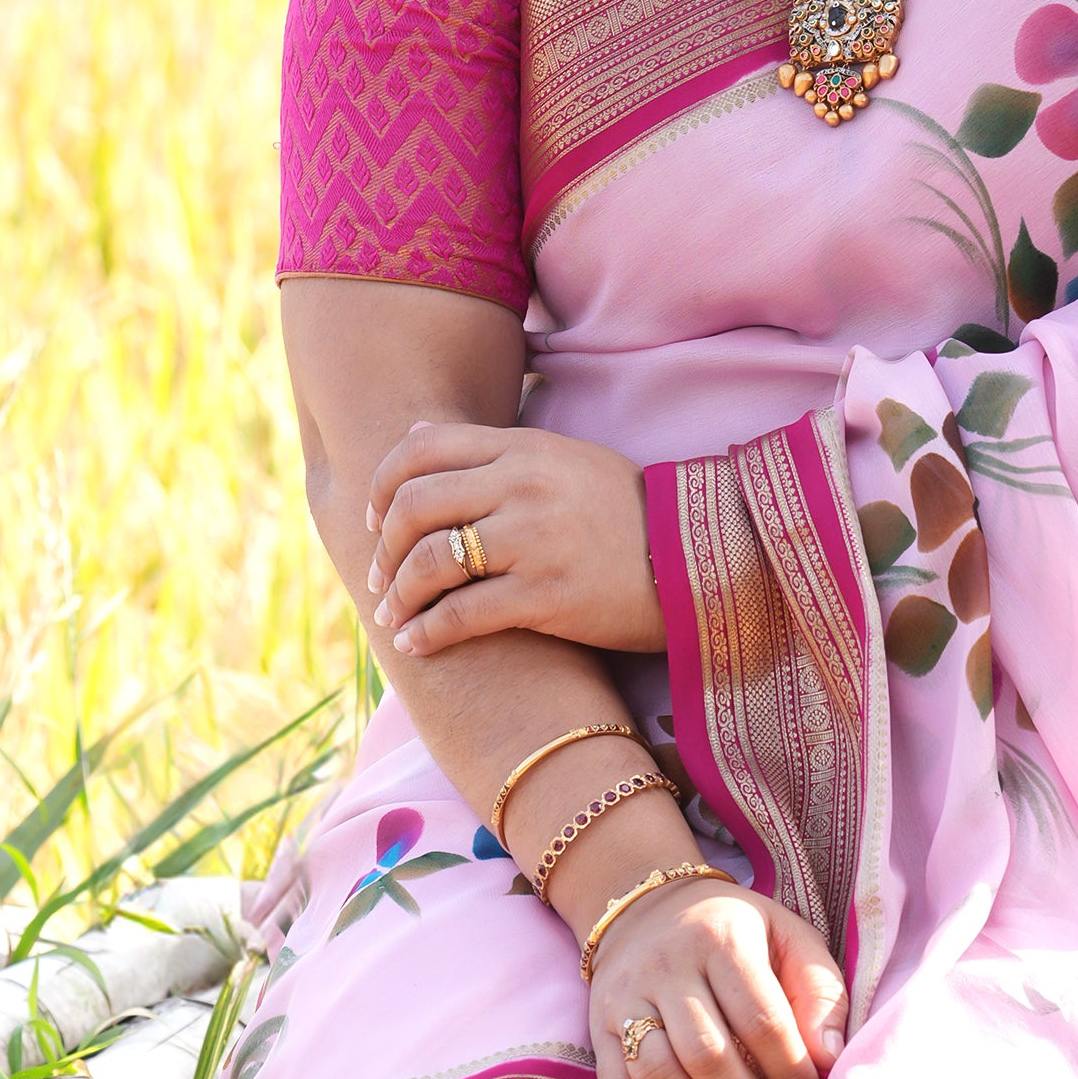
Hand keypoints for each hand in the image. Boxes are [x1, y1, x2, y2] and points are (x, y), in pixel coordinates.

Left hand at [366, 419, 664, 661]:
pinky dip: (426, 633)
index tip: (377, 521)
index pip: (420, 452)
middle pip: (413, 506)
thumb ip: (494, 450)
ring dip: (400, 596)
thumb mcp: (564, 460)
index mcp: (524, 447)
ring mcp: (534, 539)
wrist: (700, 561)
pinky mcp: (546, 595)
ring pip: (431, 562)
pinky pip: (462, 615)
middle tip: (380, 578)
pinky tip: (416, 645)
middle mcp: (522, 486)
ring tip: (395, 618)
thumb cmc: (630, 514)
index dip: (383, 487)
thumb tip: (417, 434)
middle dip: (384, 549)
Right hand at [589, 881, 846, 1078]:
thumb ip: (820, 991)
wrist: (646, 908)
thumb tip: (829, 1057)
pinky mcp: (597, 1027)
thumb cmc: (735, 932)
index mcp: (723, 939)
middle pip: (707, 1054)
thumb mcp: (790, 937)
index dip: (791, 1071)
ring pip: (658, 1075)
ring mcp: (625, 997)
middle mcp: (667, 965)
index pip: (762, 1020)